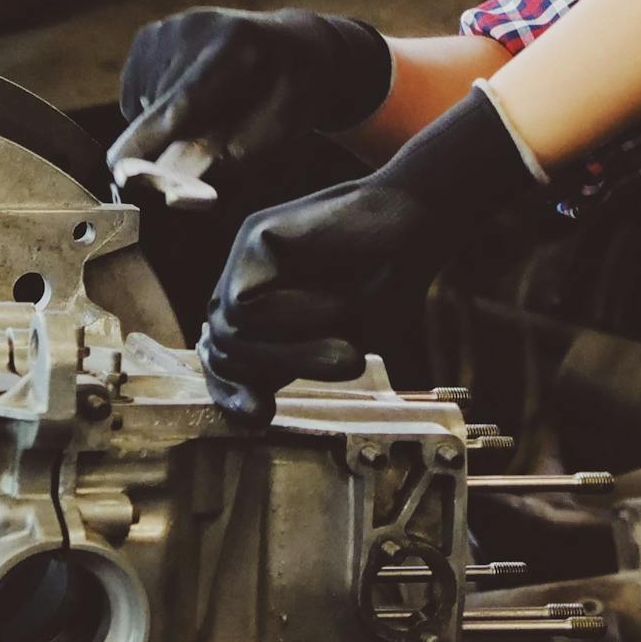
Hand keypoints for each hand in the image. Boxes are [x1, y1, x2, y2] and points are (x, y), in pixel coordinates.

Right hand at [106, 9, 392, 191]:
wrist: (295, 46)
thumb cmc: (291, 97)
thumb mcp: (279, 131)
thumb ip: (228, 160)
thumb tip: (173, 192)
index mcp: (239, 47)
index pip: (183, 103)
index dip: (148, 139)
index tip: (119, 170)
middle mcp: (197, 27)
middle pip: (157, 107)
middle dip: (166, 141)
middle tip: (213, 138)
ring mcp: (170, 27)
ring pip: (142, 104)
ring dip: (164, 123)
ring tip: (210, 109)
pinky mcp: (151, 33)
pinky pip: (136, 91)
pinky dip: (156, 106)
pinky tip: (192, 96)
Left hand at [200, 91, 545, 422]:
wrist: (418, 223)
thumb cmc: (386, 282)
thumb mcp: (337, 342)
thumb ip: (294, 365)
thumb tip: (249, 409)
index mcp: (262, 309)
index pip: (224, 361)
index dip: (231, 394)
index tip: (261, 418)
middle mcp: (247, 281)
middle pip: (222, 350)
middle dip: (271, 373)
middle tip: (340, 370)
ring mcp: (247, 257)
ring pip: (230, 332)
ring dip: (292, 352)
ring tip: (347, 352)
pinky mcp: (255, 236)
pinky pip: (243, 303)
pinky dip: (292, 318)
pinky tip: (336, 303)